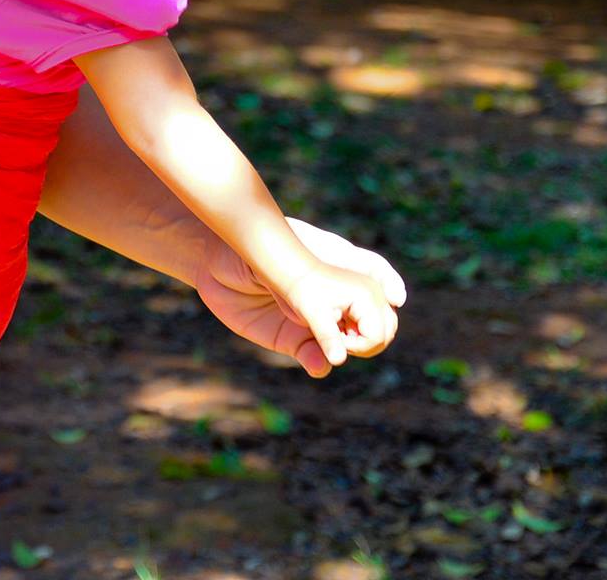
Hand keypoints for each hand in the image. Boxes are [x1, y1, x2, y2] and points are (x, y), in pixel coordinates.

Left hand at [195, 219, 405, 376]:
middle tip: (364, 335)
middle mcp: (328, 296)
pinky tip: (319, 364)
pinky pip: (317, 359)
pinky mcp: (291, 340)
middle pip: (372, 316)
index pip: (374, 273)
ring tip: (342, 350)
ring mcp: (312, 320)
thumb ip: (299, 281)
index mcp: (332, 266)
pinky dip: (321, 364)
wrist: (211, 258)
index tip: (395, 299)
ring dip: (353, 349)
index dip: (388, 284)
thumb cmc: (246, 243)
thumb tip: (324, 316)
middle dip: (376, 329)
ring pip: (348, 343)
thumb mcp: (276, 254)